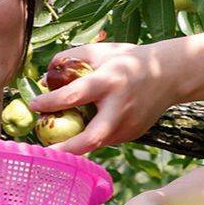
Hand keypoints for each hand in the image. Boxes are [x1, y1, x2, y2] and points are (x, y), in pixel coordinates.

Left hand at [28, 41, 178, 155]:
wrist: (169, 75)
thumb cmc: (129, 60)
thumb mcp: (100, 51)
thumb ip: (71, 58)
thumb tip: (46, 75)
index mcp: (109, 82)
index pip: (74, 96)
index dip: (50, 102)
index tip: (34, 105)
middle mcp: (119, 108)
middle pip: (91, 137)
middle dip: (67, 149)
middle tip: (47, 153)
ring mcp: (128, 125)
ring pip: (96, 142)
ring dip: (77, 143)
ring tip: (59, 138)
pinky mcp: (133, 134)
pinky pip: (106, 138)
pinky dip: (92, 135)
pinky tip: (86, 127)